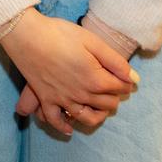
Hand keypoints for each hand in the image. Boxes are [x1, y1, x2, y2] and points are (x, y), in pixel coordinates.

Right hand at [0, 9, 136, 133]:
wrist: (26, 34)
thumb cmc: (60, 33)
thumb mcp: (92, 41)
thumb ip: (116, 62)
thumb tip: (134, 79)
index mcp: (96, 79)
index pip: (120, 88)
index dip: (126, 81)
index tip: (124, 76)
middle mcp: (82, 94)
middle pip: (108, 104)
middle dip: (115, 96)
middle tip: (113, 86)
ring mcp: (63, 99)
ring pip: (88, 117)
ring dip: (99, 114)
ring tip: (101, 106)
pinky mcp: (46, 99)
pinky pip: (56, 120)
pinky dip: (64, 127)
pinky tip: (70, 128)